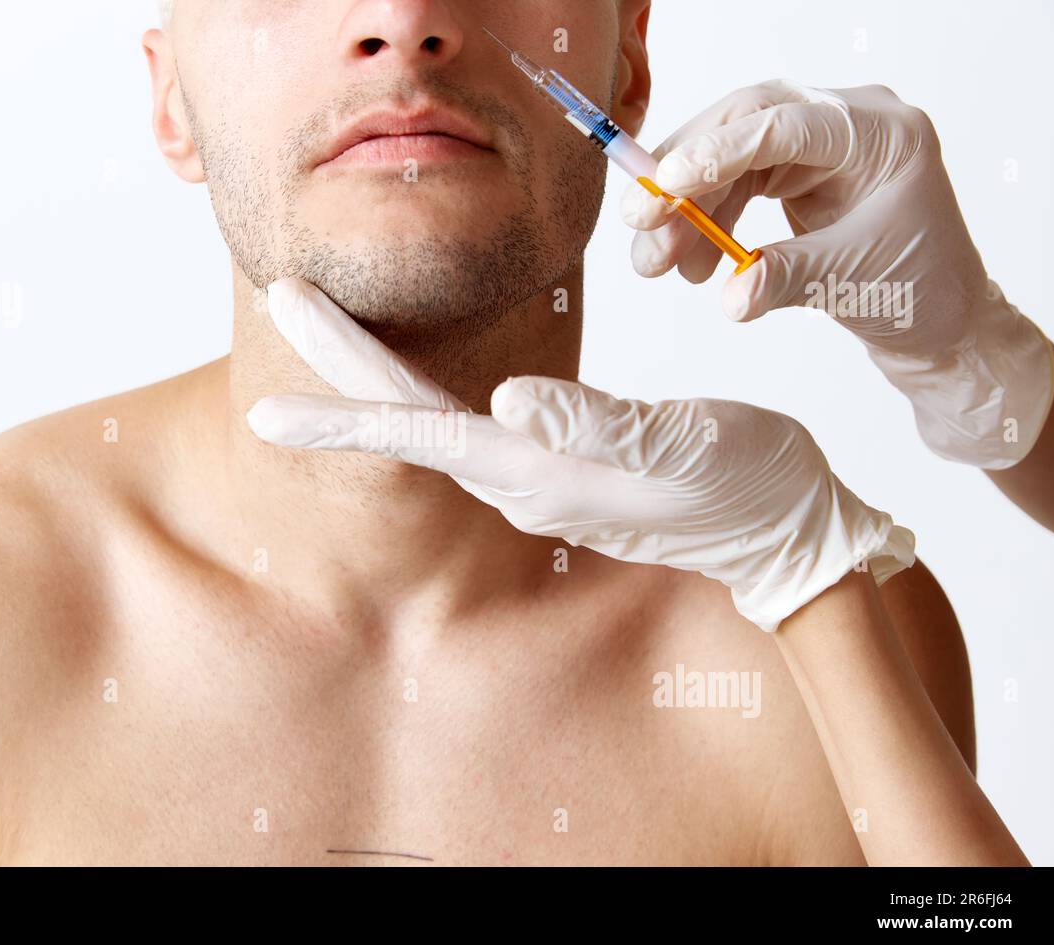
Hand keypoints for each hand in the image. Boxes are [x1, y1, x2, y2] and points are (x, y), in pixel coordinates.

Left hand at [248, 279, 914, 632]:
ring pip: (435, 423)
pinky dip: (424, 398)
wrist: (788, 534)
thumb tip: (510, 402)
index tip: (266, 409)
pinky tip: (408, 381)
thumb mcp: (681, 447)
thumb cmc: (745, 485)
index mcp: (542, 476)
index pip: (420, 437)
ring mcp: (540, 479)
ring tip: (324, 321)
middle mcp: (524, 483)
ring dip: (375, 376)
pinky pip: (472, 429)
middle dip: (342, 365)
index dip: (343, 412)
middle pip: (411, 420)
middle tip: (282, 300)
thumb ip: (593, 427)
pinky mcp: (561, 467)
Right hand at [622, 80, 1053, 468]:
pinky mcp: (797, 175)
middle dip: (684, 177)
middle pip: (744, 124)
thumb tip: (729, 295)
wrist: (943, 325)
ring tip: (654, 263)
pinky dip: (703, 222)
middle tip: (639, 223)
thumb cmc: (922, 294)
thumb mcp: (854, 284)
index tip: (664, 187)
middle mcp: (848, 124)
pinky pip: (733, 184)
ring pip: (729, 157)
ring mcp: (819, 148)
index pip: (785, 123)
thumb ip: (786, 279)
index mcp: (881, 133)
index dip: (717, 152)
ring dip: (683, 209)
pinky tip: (689, 264)